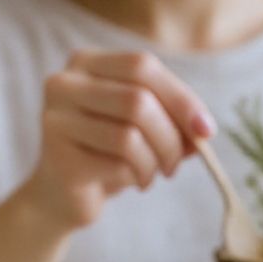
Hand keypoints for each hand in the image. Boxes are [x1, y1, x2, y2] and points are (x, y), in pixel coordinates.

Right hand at [22, 50, 214, 230]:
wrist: (63, 198)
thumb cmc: (108, 157)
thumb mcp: (145, 132)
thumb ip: (173, 122)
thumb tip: (203, 129)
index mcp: (87, 64)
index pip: (142, 66)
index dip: (181, 98)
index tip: (206, 131)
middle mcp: (65, 83)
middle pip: (138, 100)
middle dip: (170, 138)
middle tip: (174, 164)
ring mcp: (57, 118)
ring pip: (130, 134)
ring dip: (155, 162)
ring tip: (152, 175)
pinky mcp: (59, 157)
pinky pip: (117, 163)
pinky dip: (137, 176)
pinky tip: (134, 182)